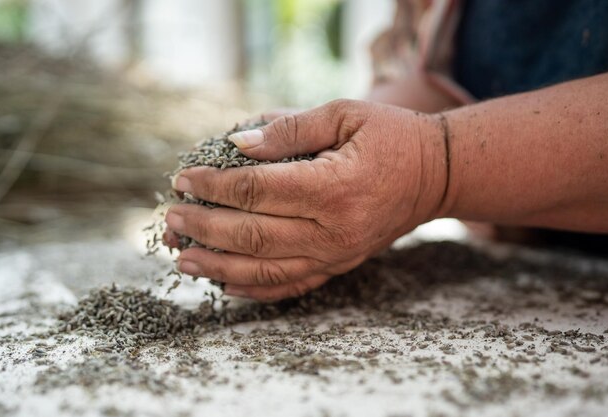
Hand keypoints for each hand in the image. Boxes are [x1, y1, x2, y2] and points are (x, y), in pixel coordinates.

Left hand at [164, 99, 447, 300]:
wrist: (435, 174)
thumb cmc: (390, 136)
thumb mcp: (343, 114)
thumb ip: (289, 128)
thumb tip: (238, 145)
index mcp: (333, 186)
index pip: (257, 190)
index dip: (214, 185)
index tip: (183, 179)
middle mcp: (333, 229)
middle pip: (253, 234)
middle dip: (205, 227)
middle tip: (171, 219)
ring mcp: (337, 254)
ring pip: (266, 269)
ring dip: (218, 267)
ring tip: (182, 260)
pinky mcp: (339, 266)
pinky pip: (291, 286)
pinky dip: (255, 289)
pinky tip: (225, 285)